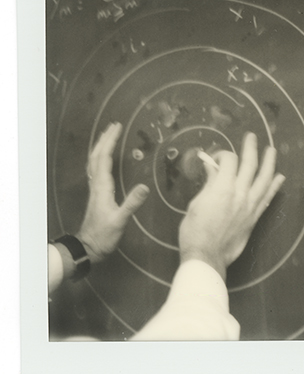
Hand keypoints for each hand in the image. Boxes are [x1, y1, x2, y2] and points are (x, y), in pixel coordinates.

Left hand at [77, 122, 149, 263]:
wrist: (89, 247)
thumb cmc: (103, 235)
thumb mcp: (120, 220)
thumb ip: (131, 203)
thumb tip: (144, 187)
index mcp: (102, 187)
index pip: (104, 158)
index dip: (110, 142)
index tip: (117, 128)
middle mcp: (96, 184)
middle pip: (96, 156)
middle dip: (104, 139)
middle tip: (113, 126)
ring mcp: (95, 189)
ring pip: (94, 162)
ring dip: (100, 147)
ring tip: (108, 136)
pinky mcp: (96, 194)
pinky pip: (96, 170)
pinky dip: (100, 158)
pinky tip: (104, 159)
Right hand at [178, 132, 285, 278]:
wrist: (206, 255)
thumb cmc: (194, 230)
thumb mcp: (196, 203)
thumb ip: (208, 183)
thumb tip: (211, 166)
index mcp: (223, 188)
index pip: (229, 161)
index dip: (222, 155)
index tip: (215, 159)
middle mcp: (240, 194)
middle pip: (249, 164)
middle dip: (251, 148)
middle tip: (252, 137)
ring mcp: (250, 206)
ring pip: (264, 179)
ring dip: (269, 162)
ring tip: (272, 150)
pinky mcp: (254, 217)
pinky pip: (267, 198)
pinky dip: (274, 186)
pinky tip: (279, 177)